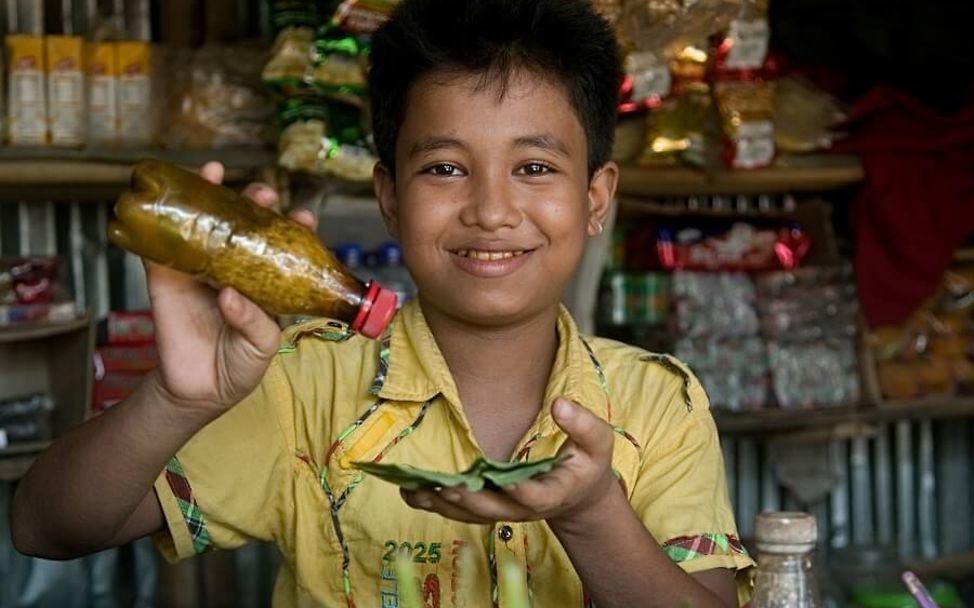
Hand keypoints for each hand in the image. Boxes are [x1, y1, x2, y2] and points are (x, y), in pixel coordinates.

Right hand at [147, 162, 317, 415]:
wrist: (200, 391)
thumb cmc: (239, 365)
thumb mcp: (262, 346)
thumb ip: (253, 321)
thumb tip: (231, 294)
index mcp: (265, 279)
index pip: (281, 246)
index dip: (293, 228)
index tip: (304, 218)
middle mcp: (233, 267)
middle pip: (243, 225)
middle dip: (254, 203)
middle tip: (262, 194)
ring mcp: (199, 269)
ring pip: (204, 224)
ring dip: (209, 195)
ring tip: (215, 174)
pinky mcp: (166, 278)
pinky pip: (160, 245)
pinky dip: (163, 220)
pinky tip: (170, 198)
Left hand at [401, 398, 620, 529]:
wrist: (577, 493)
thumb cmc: (586, 462)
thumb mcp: (597, 443)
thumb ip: (583, 425)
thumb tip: (561, 405)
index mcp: (554, 493)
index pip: (537, 497)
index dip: (523, 491)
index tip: (509, 481)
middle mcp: (525, 507)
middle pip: (494, 509)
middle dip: (470, 499)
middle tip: (447, 485)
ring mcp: (504, 509)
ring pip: (470, 513)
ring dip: (443, 503)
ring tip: (415, 489)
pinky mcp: (488, 507)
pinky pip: (458, 510)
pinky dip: (434, 502)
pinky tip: (411, 490)